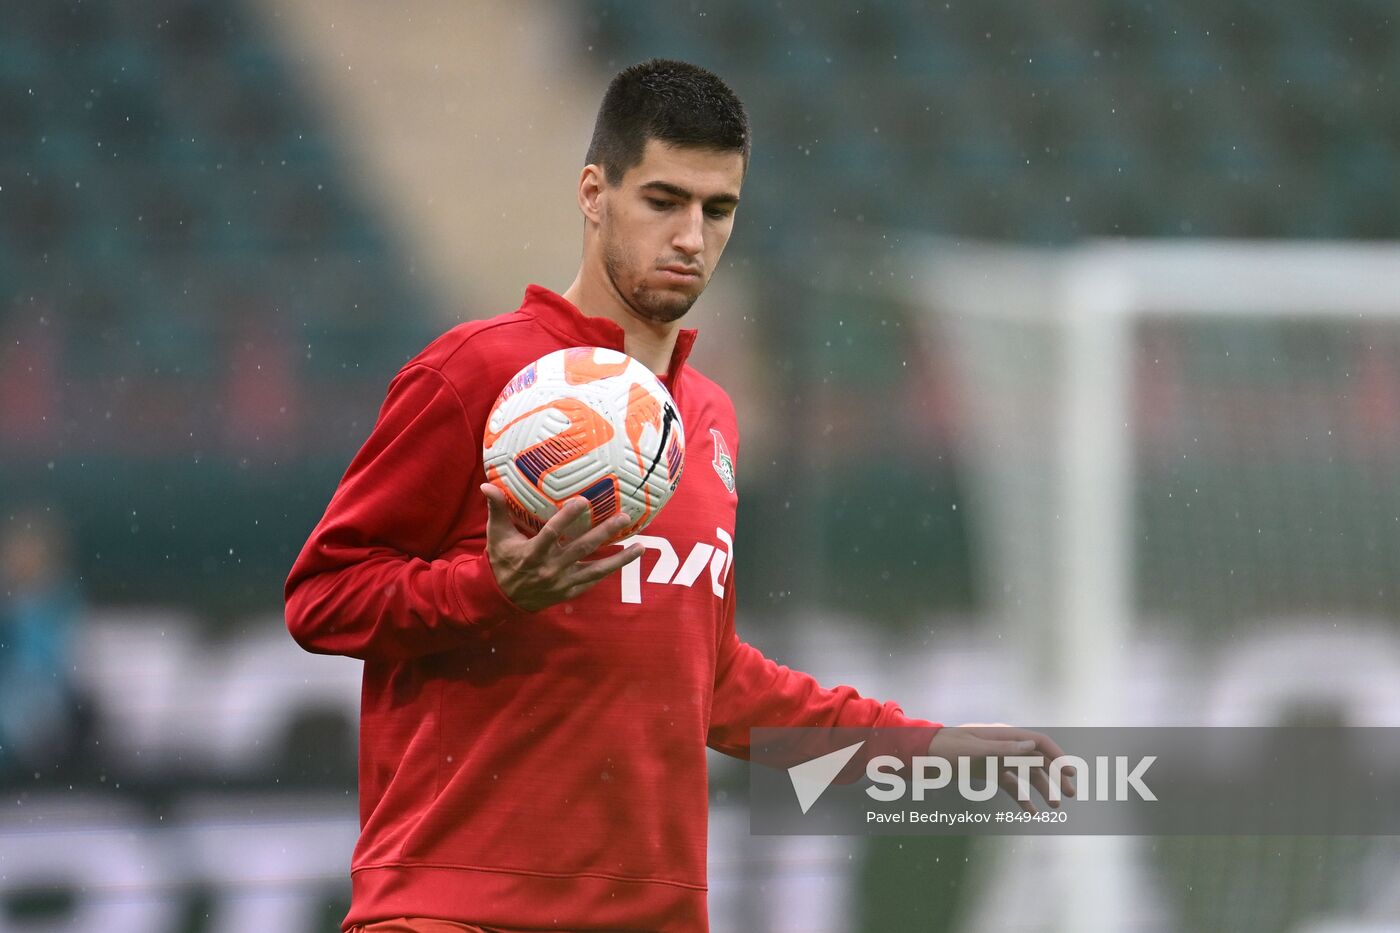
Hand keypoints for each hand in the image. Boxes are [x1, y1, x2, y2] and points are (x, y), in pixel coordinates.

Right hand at [480, 484, 642, 611]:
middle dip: (604, 532)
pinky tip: (627, 559)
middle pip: (581, 548)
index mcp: (532, 553)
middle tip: (623, 517)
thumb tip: (486, 485)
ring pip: (595, 569)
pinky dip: (610, 570)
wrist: (500, 598)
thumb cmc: (500, 560)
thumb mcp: (496, 535)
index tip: (583, 500)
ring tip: (640, 546)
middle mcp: (550, 568)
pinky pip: (593, 580)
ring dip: (619, 558)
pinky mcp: (569, 591)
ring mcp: (562, 582)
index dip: (567, 517)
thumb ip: (496, 509)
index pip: (552, 533)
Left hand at [927, 723, 1075, 813]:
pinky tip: (1031, 812)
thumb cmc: (945, 749)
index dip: (1057, 756)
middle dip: (1056, 776)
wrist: (921, 756)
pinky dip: (1022, 798)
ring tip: (1055, 807)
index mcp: (1003, 735)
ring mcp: (996, 759)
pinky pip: (1011, 785)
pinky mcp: (988, 772)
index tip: (1071, 773)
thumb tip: (1032, 745)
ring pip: (1027, 775)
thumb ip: (1002, 749)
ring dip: (1042, 789)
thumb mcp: (973, 750)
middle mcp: (1003, 746)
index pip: (1039, 742)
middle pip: (1037, 759)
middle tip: (1069, 795)